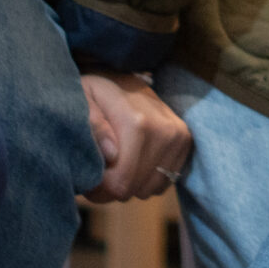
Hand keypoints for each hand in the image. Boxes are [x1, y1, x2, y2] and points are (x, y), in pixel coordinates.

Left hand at [81, 70, 193, 201]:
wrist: (122, 78)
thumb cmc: (96, 93)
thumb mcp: (82, 102)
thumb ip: (93, 127)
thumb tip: (112, 154)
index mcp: (137, 123)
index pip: (122, 181)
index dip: (99, 187)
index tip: (89, 175)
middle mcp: (165, 131)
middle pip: (135, 188)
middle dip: (112, 187)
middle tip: (100, 171)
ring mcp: (179, 136)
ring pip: (150, 189)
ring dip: (130, 184)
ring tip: (116, 165)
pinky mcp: (185, 142)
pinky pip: (164, 182)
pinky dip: (146, 179)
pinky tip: (134, 162)